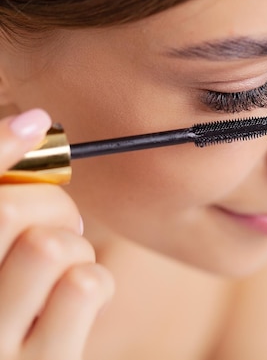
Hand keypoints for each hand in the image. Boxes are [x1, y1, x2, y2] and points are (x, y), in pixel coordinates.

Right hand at [0, 109, 113, 359]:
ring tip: (66, 271)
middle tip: (62, 227)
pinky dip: (97, 282)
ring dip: (74, 249)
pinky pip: (86, 284)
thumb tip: (36, 119)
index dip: (1, 148)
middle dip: (52, 205)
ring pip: (50, 245)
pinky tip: (80, 304)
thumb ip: (8, 198)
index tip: (36, 123)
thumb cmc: (17, 306)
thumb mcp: (6, 252)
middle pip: (9, 210)